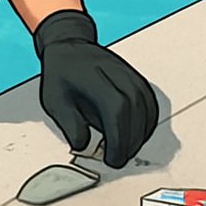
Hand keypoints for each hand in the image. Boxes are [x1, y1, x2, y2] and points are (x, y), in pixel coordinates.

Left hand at [34, 10, 157, 168]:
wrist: (70, 47)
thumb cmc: (61, 74)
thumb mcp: (54, 102)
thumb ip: (70, 126)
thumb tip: (85, 147)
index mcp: (94, 78)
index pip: (116, 111)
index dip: (118, 139)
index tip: (111, 158)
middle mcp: (117, 74)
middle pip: (135, 112)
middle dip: (129, 142)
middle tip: (117, 159)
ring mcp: (130, 74)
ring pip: (147, 109)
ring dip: (140, 135)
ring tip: (125, 150)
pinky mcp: (137, 79)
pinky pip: (151, 104)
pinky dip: (147, 123)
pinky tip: (136, 135)